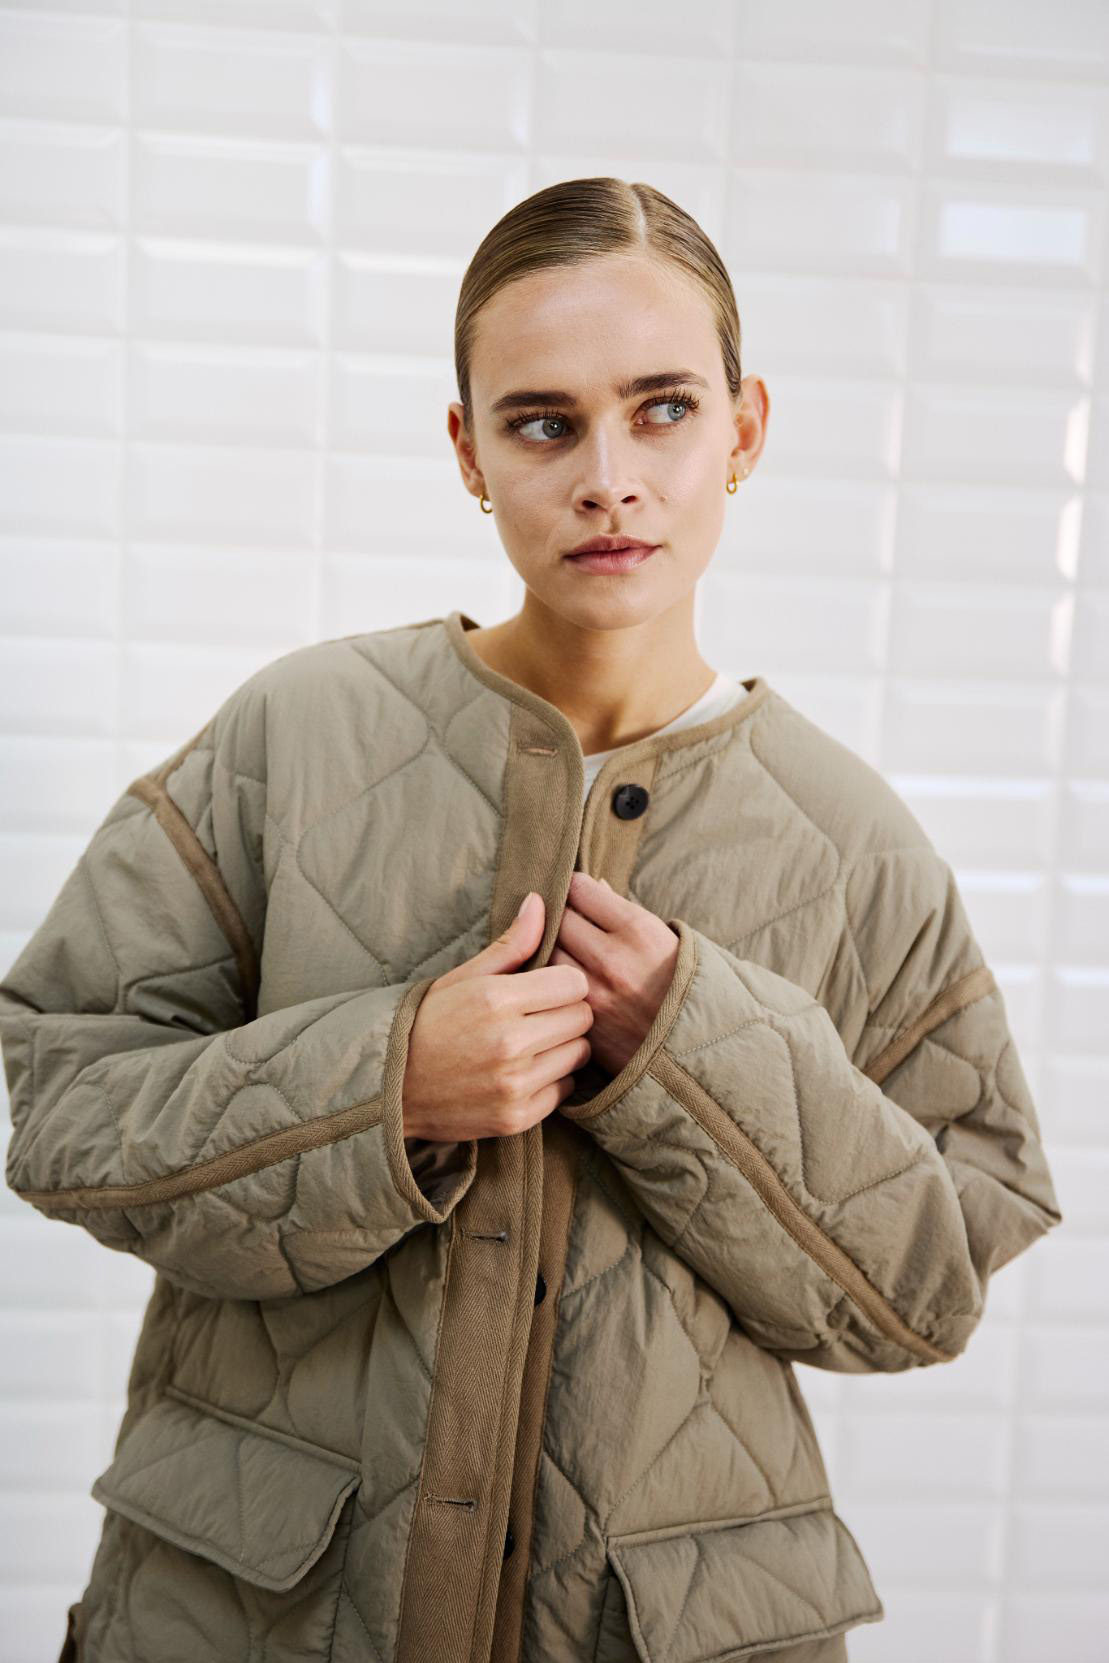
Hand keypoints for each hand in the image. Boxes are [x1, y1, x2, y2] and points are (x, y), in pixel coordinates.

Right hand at [401, 893, 592, 1141]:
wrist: (388, 1087)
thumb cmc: (427, 1023)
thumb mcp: (462, 977)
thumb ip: (511, 944)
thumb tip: (540, 901)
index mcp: (496, 1000)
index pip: (574, 983)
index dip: (564, 983)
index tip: (547, 988)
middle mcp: (510, 1043)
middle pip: (582, 1018)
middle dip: (566, 1013)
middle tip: (540, 1016)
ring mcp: (514, 1084)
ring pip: (579, 1054)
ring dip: (563, 1047)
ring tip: (533, 1044)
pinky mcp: (517, 1117)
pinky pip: (565, 1090)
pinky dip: (552, 1080)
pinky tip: (525, 1072)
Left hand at [549, 871, 679, 1075]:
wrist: (706, 1052)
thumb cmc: (691, 988)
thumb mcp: (673, 940)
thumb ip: (628, 913)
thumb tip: (595, 886)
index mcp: (639, 930)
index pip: (580, 890)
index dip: (577, 889)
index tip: (578, 895)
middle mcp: (612, 959)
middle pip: (558, 919)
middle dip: (561, 916)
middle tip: (568, 922)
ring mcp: (594, 994)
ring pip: (547, 954)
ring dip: (552, 950)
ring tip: (566, 952)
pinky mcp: (584, 1024)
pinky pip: (552, 992)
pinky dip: (554, 983)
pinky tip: (563, 982)